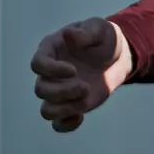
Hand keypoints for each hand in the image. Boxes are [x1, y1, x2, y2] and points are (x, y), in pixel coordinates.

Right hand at [31, 18, 132, 132]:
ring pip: (47, 110)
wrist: (116, 57)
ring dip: (65, 109)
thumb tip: (68, 34)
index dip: (52, 71)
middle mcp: (49, 73)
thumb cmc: (105, 39)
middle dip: (63, 92)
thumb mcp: (100, 29)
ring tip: (86, 98)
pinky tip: (81, 116)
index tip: (74, 71)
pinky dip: (66, 124)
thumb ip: (86, 32)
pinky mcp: (69, 106)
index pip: (38, 64)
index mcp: (51, 50)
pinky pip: (57, 124)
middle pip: (41, 90)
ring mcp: (58, 91)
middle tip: (86, 87)